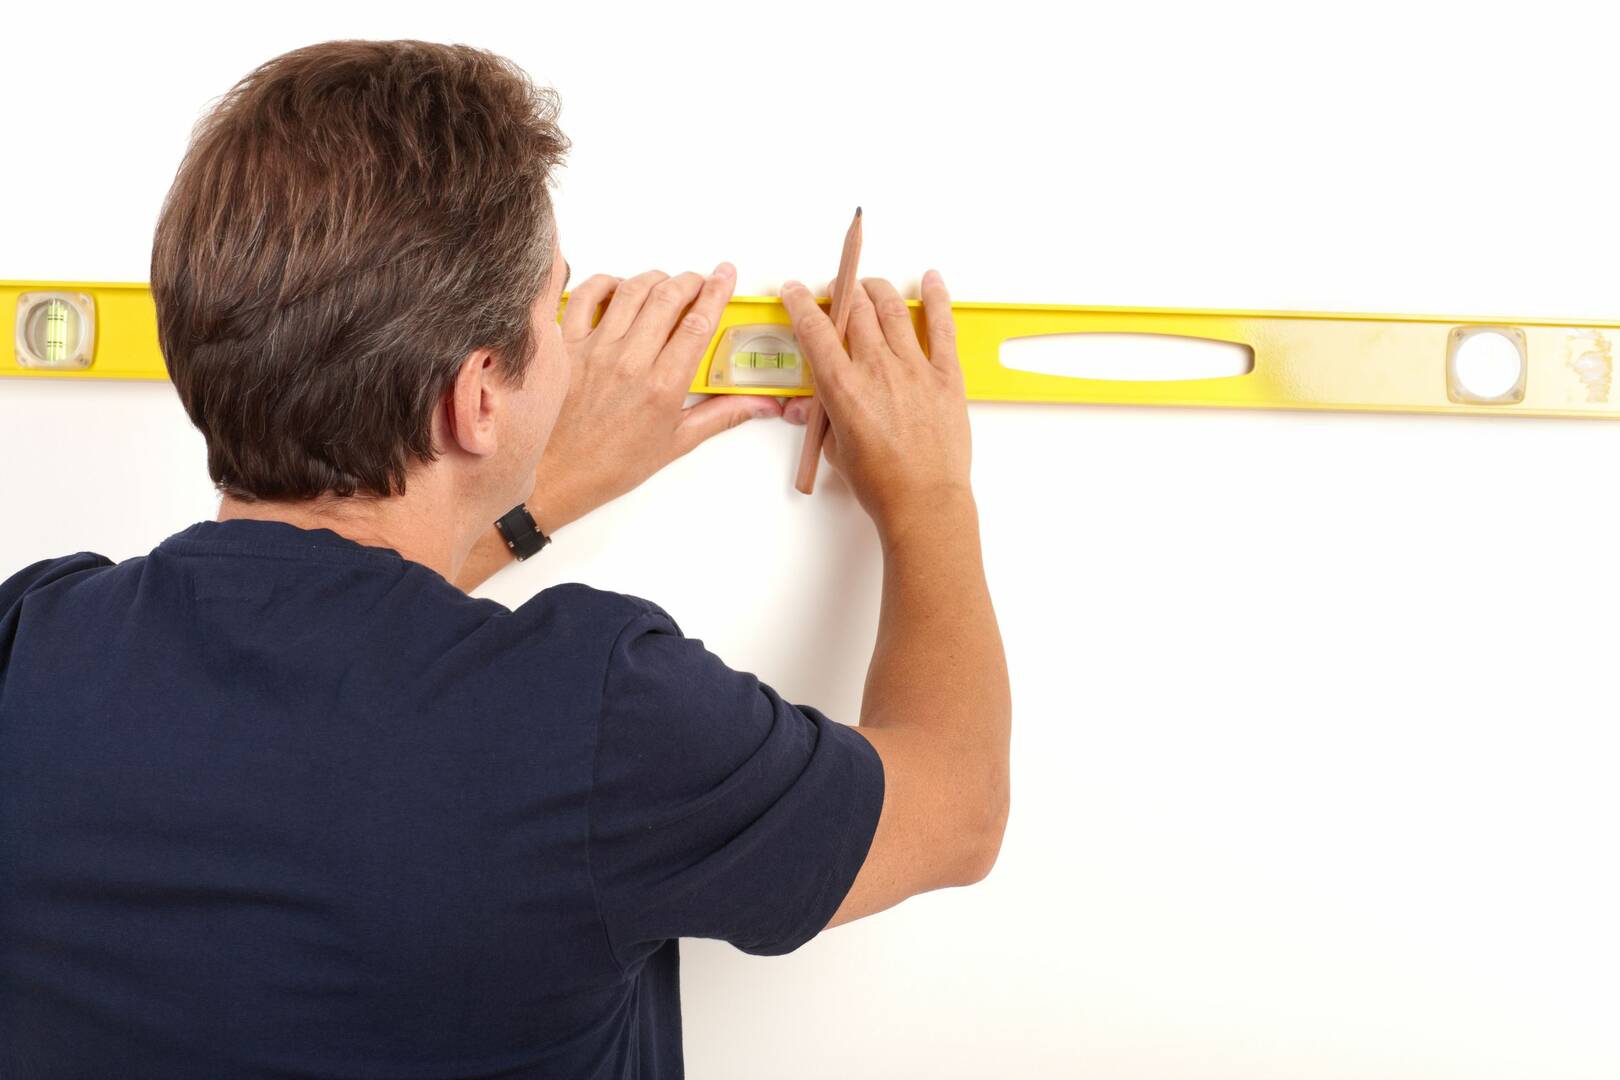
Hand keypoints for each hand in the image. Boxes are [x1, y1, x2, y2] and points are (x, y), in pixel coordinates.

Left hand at [530, 263, 782, 530]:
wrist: (558, 474)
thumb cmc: (613, 464)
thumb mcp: (677, 442)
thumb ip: (722, 415)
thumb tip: (762, 404)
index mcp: (663, 386)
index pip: (698, 324)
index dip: (717, 292)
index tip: (726, 275)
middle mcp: (630, 361)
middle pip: (668, 297)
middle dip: (690, 280)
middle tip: (699, 281)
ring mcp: (595, 349)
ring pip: (631, 290)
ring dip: (654, 278)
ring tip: (665, 283)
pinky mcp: (567, 345)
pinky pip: (585, 296)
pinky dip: (605, 283)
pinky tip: (618, 288)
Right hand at [779, 272, 971, 537]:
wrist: (924, 502)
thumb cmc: (882, 484)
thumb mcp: (835, 449)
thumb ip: (823, 417)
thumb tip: (808, 406)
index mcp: (843, 387)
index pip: (814, 329)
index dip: (800, 303)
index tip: (794, 291)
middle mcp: (877, 369)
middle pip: (854, 310)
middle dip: (840, 293)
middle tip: (836, 292)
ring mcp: (915, 368)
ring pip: (892, 309)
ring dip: (877, 290)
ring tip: (870, 286)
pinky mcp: (946, 376)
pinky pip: (942, 327)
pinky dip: (937, 298)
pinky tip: (931, 280)